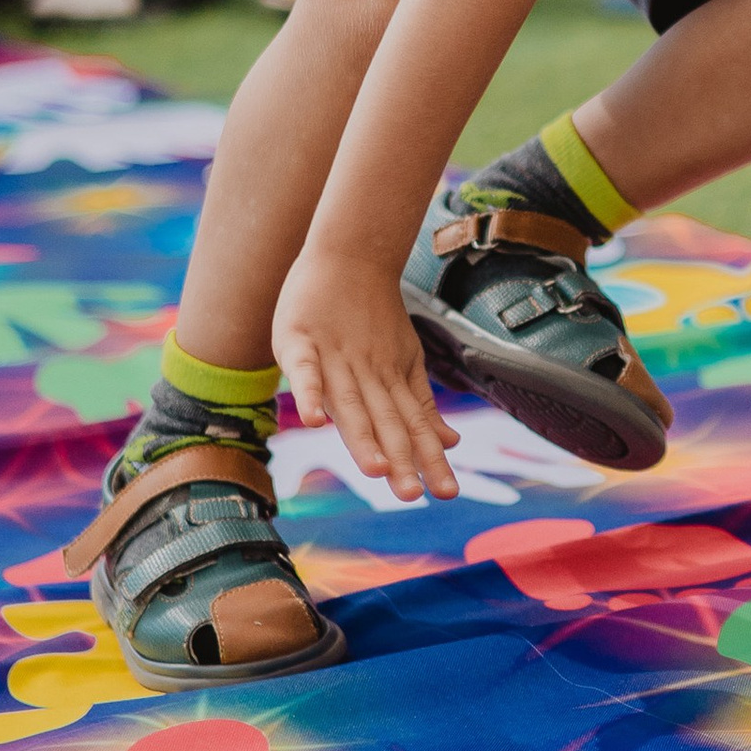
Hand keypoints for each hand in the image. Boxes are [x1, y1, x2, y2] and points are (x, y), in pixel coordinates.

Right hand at [275, 244, 458, 501]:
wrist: (349, 254)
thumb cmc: (373, 316)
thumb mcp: (404, 360)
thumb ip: (420, 404)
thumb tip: (450, 444)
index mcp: (390, 380)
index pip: (412, 425)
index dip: (427, 457)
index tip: (445, 492)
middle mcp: (367, 373)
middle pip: (385, 420)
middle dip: (400, 457)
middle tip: (412, 495)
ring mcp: (335, 357)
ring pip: (351, 402)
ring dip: (362, 436)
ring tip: (376, 469)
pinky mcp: (301, 341)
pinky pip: (305, 370)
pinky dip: (310, 393)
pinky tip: (316, 421)